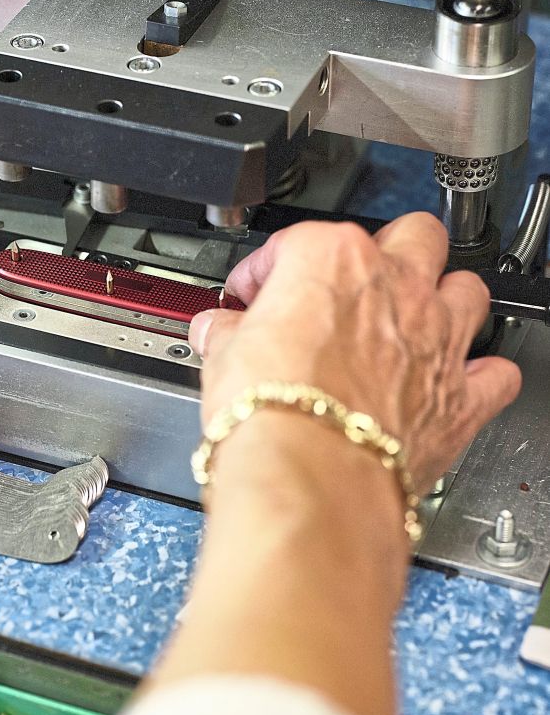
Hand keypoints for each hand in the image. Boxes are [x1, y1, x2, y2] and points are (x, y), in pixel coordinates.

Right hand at [189, 212, 520, 494]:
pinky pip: (495, 374)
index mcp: (331, 260)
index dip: (267, 270)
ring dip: (445, 299)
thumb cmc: (271, 412)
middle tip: (354, 281)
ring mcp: (437, 339)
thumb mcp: (223, 355)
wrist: (310, 480)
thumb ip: (228, 332)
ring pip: (467, 288)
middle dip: (387, 250)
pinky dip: (483, 376)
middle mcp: (396, 287)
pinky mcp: (461, 399)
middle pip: (413, 234)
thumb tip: (220, 331)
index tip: (253, 295)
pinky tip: (461, 381)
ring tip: (414, 318)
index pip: (296, 241)